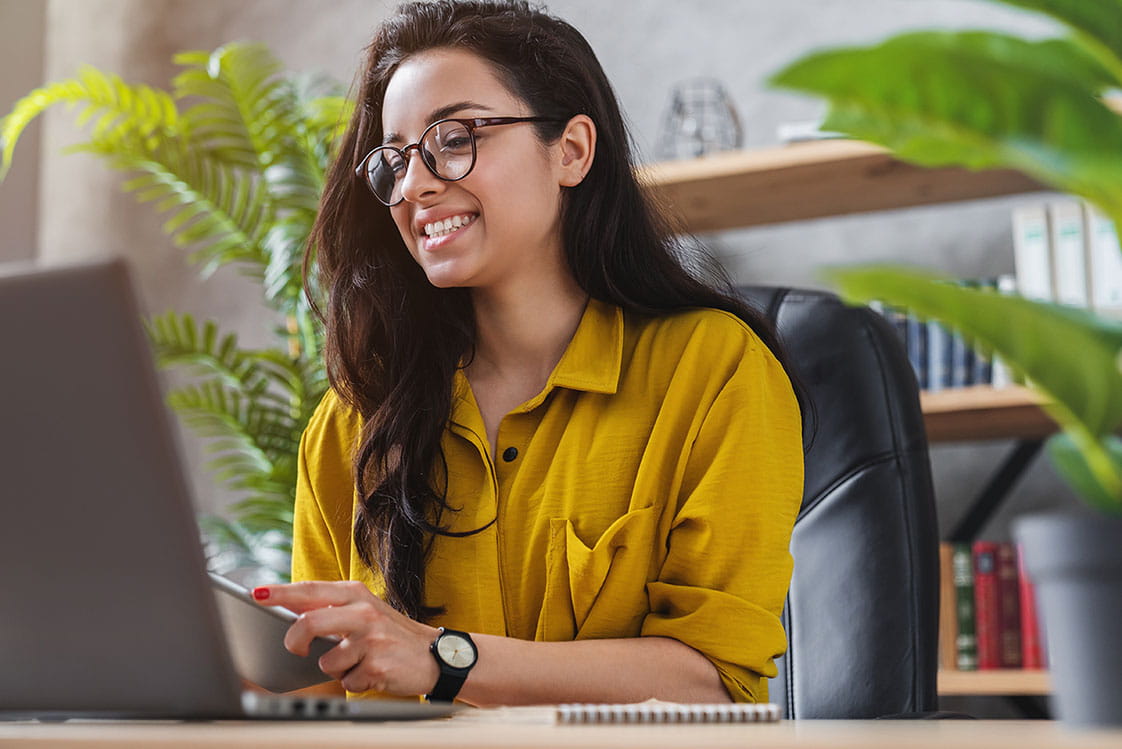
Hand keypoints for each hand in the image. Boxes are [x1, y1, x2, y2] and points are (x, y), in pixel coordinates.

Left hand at [253, 580, 439, 696]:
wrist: (434, 655)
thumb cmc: (391, 634)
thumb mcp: (364, 611)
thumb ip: (331, 609)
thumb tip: (290, 609)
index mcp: (356, 594)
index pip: (310, 590)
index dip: (280, 593)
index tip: (256, 595)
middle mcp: (363, 612)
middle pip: (309, 623)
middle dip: (294, 641)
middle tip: (296, 649)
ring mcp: (371, 639)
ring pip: (326, 660)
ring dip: (336, 668)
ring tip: (358, 661)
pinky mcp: (377, 664)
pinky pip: (346, 681)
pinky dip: (354, 682)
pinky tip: (372, 672)